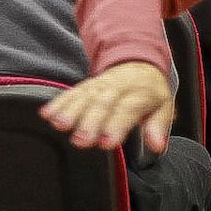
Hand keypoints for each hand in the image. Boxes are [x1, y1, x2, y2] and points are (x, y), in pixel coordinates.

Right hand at [40, 61, 172, 153]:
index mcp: (141, 93)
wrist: (140, 65)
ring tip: (59, 124)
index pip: (128, 109)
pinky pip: (72, 92)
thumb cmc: (149, 94)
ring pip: (85, 96)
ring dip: (70, 110)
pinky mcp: (86, 85)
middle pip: (103, 103)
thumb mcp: (163, 108)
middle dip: (90, 121)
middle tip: (80, 140)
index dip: (117, 125)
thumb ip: (158, 127)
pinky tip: (46, 114)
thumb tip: (157, 146)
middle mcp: (119, 87)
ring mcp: (101, 84)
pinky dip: (59, 102)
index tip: (107, 143)